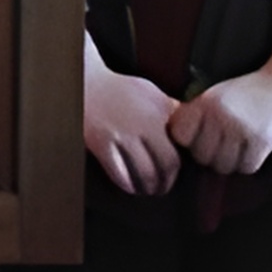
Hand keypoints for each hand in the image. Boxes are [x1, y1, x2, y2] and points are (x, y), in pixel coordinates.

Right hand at [85, 57, 181, 195]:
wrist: (82, 80)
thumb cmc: (117, 88)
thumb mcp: (149, 91)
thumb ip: (169, 109)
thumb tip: (188, 129)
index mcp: (161, 107)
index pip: (184, 142)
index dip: (183, 159)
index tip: (177, 168)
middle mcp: (146, 121)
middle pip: (168, 163)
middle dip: (168, 181)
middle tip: (164, 187)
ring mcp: (123, 133)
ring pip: (146, 173)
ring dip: (150, 187)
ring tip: (148, 190)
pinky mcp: (102, 142)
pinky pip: (120, 174)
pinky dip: (128, 185)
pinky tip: (129, 186)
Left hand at [167, 70, 271, 175]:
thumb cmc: (250, 92)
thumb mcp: (216, 95)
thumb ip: (196, 114)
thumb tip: (172, 138)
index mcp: (204, 102)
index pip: (180, 135)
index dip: (189, 141)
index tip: (201, 137)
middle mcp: (218, 114)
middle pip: (201, 156)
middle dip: (212, 154)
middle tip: (227, 142)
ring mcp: (239, 127)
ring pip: (222, 166)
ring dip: (232, 161)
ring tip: (241, 144)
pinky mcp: (261, 140)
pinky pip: (246, 167)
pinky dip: (250, 162)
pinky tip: (255, 147)